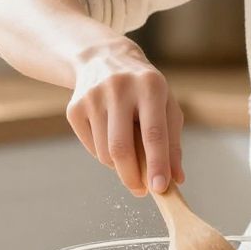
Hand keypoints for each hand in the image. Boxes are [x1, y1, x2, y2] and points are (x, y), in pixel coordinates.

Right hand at [66, 42, 184, 196]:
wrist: (104, 58)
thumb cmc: (145, 89)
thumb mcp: (166, 106)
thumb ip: (173, 143)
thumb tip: (176, 179)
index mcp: (150, 86)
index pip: (154, 133)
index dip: (158, 164)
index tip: (160, 188)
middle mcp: (119, 88)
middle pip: (121, 148)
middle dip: (132, 177)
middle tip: (141, 190)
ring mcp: (92, 97)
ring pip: (104, 152)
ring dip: (119, 165)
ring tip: (129, 154)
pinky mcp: (74, 108)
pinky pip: (90, 147)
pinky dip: (103, 154)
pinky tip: (110, 137)